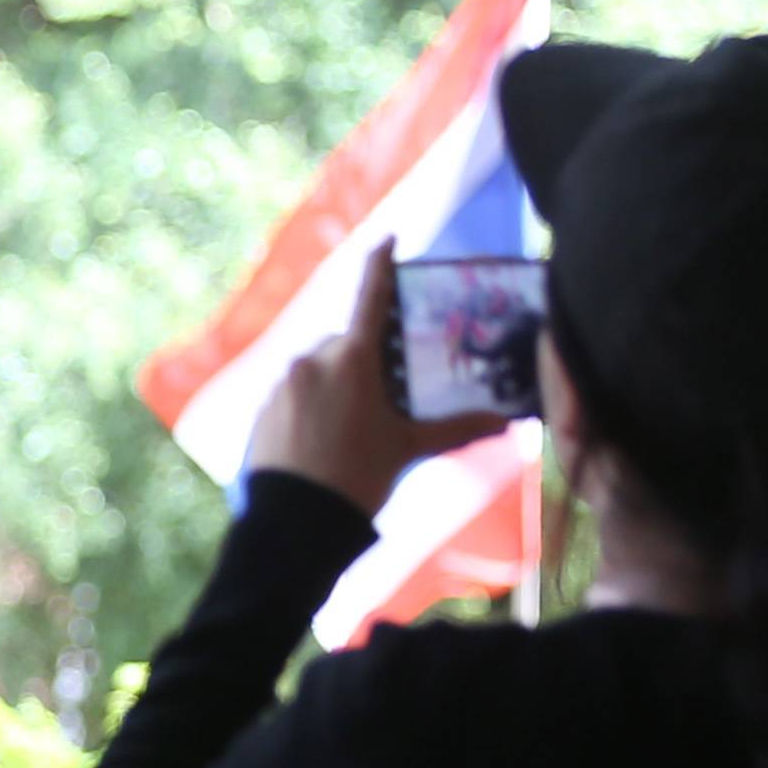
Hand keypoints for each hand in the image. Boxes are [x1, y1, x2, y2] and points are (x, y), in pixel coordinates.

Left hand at [243, 241, 511, 519]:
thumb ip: (457, 427)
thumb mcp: (408, 450)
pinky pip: (293, 395)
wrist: (291, 526)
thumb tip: (507, 421)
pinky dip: (311, 405)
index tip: (387, 240)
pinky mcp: (259, 411)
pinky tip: (324, 437)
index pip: (371, 296)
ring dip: (337, 383)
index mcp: (351, 358)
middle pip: (346, 342)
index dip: (381, 265)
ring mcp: (279, 386)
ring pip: (317, 370)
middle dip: (366, 357)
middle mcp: (310, 361)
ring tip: (353, 425)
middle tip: (386, 388)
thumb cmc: (356, 480)